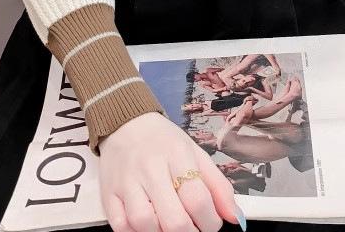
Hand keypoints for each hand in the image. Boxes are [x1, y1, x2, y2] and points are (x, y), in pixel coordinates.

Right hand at [98, 111, 244, 231]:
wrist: (125, 123)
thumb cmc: (163, 141)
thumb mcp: (195, 153)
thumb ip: (218, 185)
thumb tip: (235, 217)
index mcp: (177, 155)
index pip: (197, 198)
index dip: (210, 222)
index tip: (211, 224)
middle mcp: (150, 168)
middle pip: (173, 219)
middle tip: (193, 229)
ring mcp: (127, 182)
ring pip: (145, 225)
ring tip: (169, 225)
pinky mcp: (109, 193)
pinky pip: (121, 226)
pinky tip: (148, 225)